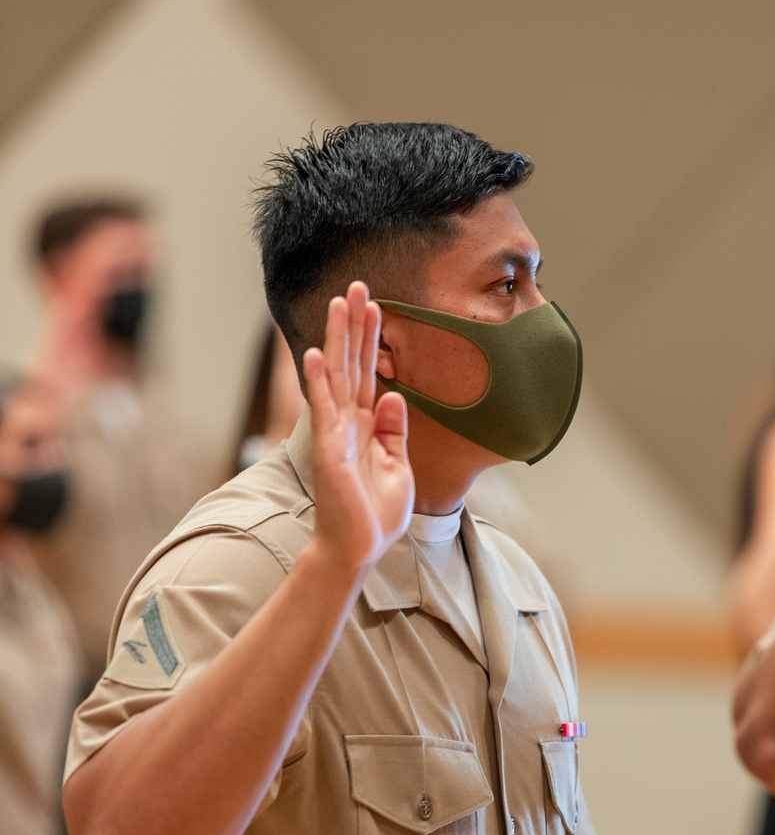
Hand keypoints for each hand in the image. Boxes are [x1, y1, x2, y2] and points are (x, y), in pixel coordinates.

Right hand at [303, 282, 413, 575]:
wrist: (357, 549)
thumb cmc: (375, 515)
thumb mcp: (398, 468)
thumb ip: (395, 432)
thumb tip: (395, 395)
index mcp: (367, 427)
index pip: (370, 374)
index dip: (373, 340)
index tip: (376, 306)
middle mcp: (348, 424)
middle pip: (352, 364)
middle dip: (355, 325)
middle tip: (357, 285)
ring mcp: (335, 434)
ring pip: (337, 376)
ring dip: (337, 339)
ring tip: (339, 302)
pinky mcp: (329, 449)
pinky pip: (324, 409)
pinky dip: (319, 381)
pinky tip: (316, 353)